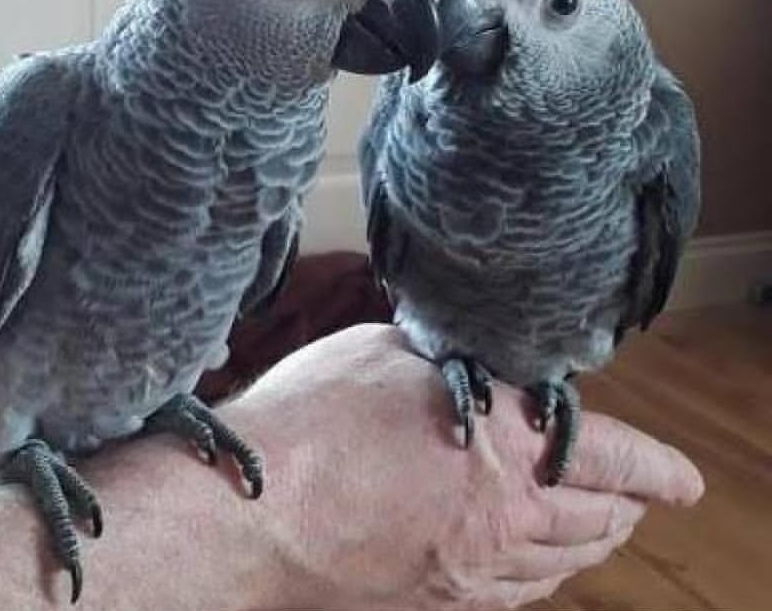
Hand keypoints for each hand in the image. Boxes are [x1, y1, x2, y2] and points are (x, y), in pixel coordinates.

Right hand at [229, 324, 702, 610]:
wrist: (256, 511)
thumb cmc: (312, 422)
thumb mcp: (384, 353)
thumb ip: (444, 356)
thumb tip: (467, 357)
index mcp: (507, 447)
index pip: (613, 458)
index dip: (657, 467)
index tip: (684, 480)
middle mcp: (506, 519)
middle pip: (598, 522)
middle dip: (629, 507)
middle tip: (640, 497)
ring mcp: (472, 570)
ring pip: (562, 567)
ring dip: (592, 546)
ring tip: (601, 530)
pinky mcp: (436, 601)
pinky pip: (517, 598)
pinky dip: (545, 578)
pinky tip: (537, 567)